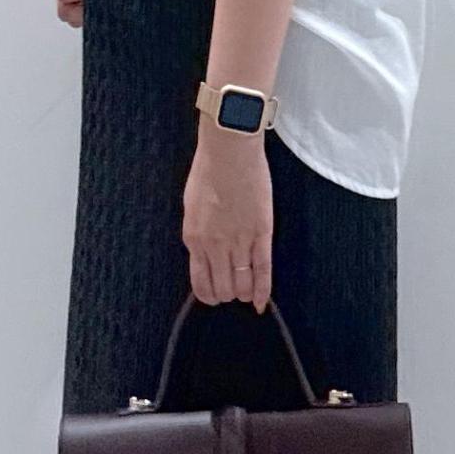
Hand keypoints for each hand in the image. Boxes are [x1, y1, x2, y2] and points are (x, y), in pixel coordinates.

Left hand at [183, 125, 272, 310]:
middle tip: (234, 292)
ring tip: (247, 294)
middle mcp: (214, 246)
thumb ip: (198, 233)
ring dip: (244, 294)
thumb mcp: (191, 207)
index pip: (200, 282)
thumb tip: (205, 252)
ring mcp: (239, 241)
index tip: (215, 296)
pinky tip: (262, 303)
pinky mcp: (261, 233)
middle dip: (228, 295)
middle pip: (222, 288)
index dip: (209, 294)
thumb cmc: (208, 171)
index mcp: (194, 238)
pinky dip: (263, 290)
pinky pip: (262, 270)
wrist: (230, 151)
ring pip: (241, 284)